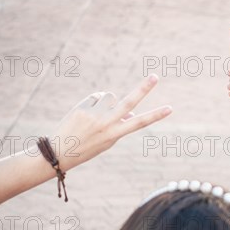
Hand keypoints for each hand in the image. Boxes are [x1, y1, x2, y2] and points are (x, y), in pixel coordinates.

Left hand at [51, 74, 171, 169]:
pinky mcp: (83, 108)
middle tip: (155, 77)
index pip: (140, 123)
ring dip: (107, 101)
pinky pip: (95, 97)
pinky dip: (94, 103)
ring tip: (96, 114)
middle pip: (129, 103)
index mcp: (115, 135)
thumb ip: (120, 125)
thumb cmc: (87, 146)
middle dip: (144, 89)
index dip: (156, 115)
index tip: (170, 109)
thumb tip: (130, 111)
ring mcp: (94, 116)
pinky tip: (85, 114)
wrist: (59, 152)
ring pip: (110, 96)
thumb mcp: (107, 141)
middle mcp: (106, 124)